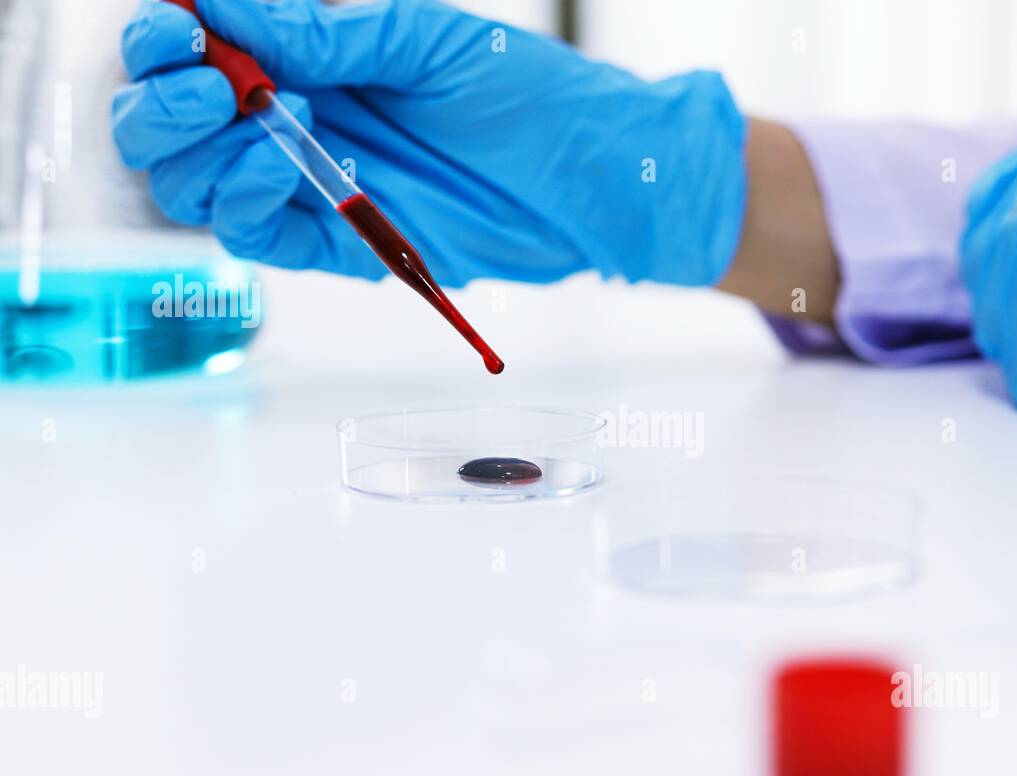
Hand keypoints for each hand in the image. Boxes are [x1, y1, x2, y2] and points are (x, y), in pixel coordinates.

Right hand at [112, 0, 747, 286]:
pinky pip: (261, 237)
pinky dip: (246, 201)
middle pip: (171, 130)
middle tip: (212, 82)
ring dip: (203, 152)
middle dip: (161, 104)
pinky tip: (277, 165)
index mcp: (309, 61)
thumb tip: (219, 7)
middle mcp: (297, 125)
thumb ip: (325, 31)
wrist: (589, 174)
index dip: (162, 42)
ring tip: (262, 115)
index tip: (177, 29)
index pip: (196, 54)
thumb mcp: (422, 39)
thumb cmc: (524, 94)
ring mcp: (314, 188)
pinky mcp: (343, 246)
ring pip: (199, 188)